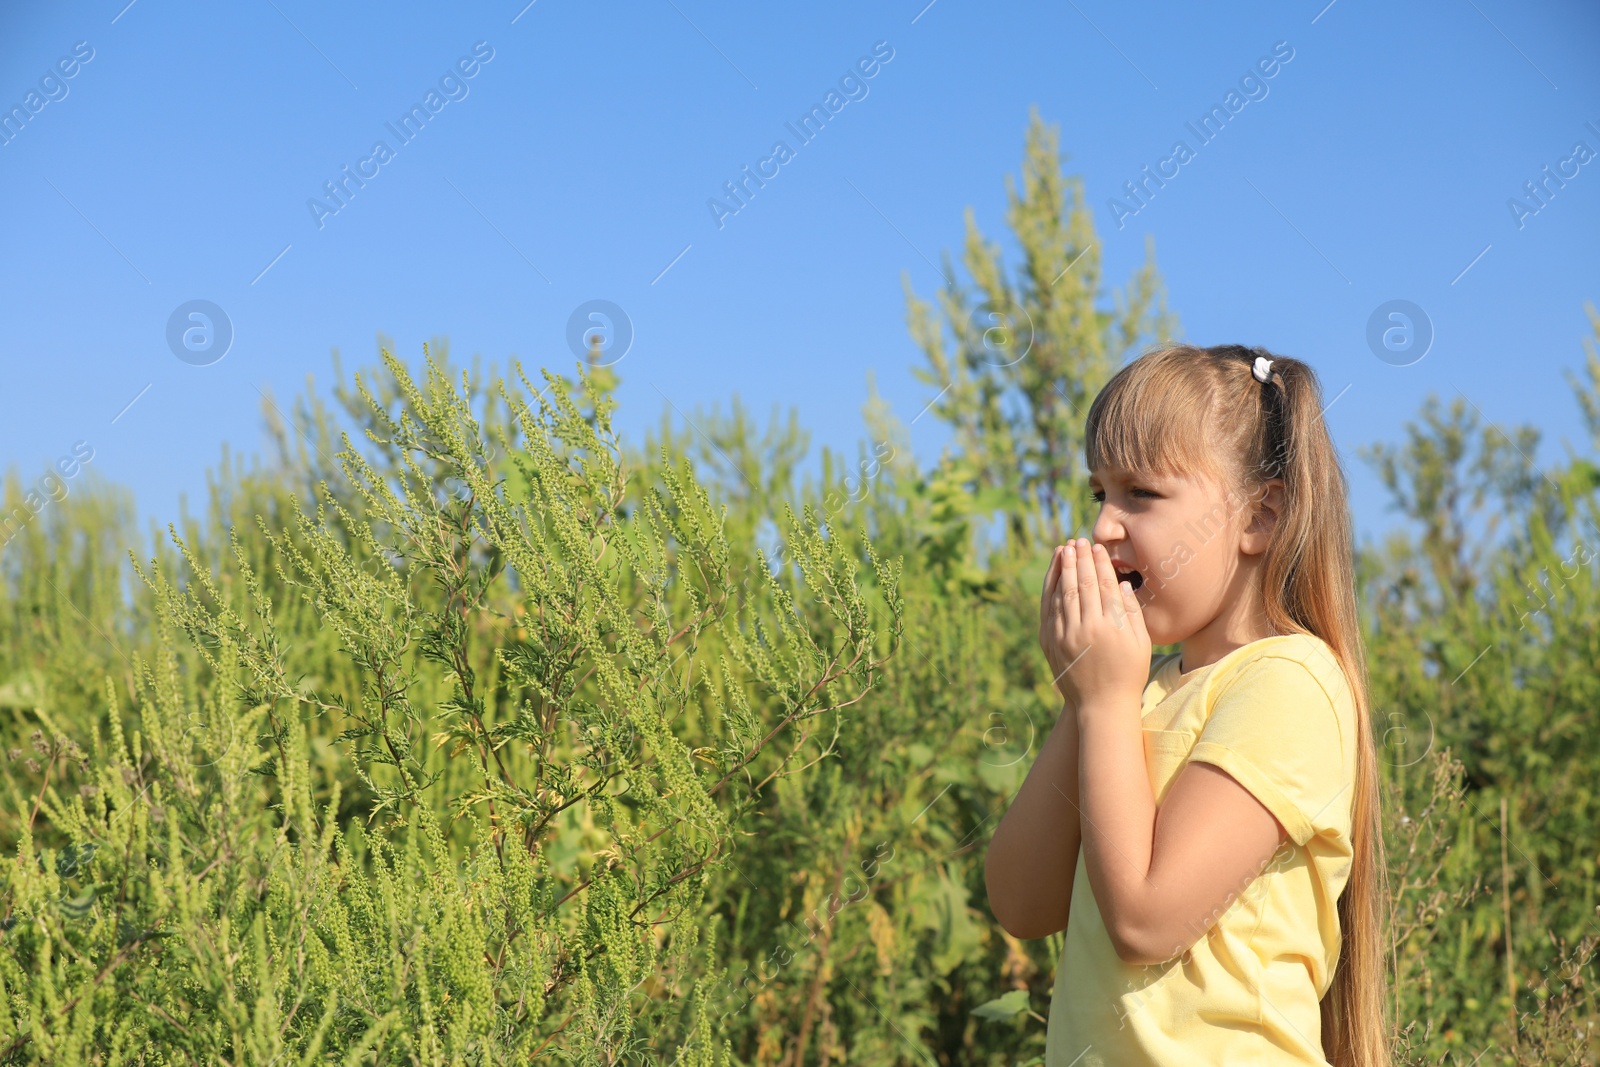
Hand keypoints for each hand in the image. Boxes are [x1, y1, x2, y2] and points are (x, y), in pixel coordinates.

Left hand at [1045, 538, 1150, 711]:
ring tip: (1064, 549)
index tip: (1096, 548)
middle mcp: (1085, 629)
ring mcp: (1064, 635)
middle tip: (1078, 540)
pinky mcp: (1050, 642)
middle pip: (1080, 584)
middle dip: (1079, 559)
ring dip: (1062, 569)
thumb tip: (1120, 584)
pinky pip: (1049, 608)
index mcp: (1110, 627)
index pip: (1102, 586)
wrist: (1101, 705)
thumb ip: (1132, 612)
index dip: (1098, 564)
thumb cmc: (1128, 673)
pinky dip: (1050, 588)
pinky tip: (1054, 574)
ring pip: (1062, 593)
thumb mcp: (1141, 643)